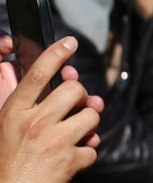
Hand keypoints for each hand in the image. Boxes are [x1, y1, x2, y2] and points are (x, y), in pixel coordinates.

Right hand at [0, 37, 104, 182]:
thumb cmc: (5, 161)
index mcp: (13, 114)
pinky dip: (86, 153)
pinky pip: (93, 147)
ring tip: (74, 133)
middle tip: (73, 107)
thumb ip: (21, 101)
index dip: (56, 53)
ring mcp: (54, 142)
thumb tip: (34, 71)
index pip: (38, 74)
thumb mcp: (4, 126)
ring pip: (91, 115)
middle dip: (80, 96)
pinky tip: (72, 158)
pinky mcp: (69, 160)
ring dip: (87, 124)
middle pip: (74, 89)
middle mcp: (34, 124)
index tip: (69, 43)